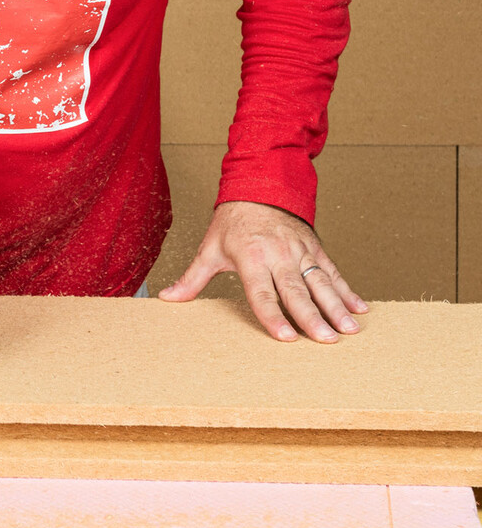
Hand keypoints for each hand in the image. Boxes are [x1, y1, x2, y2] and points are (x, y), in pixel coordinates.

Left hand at [157, 200, 368, 342]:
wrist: (258, 188)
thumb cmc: (232, 223)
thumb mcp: (210, 248)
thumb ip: (192, 277)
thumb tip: (167, 298)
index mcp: (250, 256)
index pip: (261, 292)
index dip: (273, 315)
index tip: (286, 337)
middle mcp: (278, 254)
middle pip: (295, 290)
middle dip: (312, 316)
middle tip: (327, 340)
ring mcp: (300, 251)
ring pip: (320, 282)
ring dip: (337, 306)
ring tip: (350, 330)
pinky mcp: (315, 248)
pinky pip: (333, 272)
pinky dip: (348, 290)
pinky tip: (360, 310)